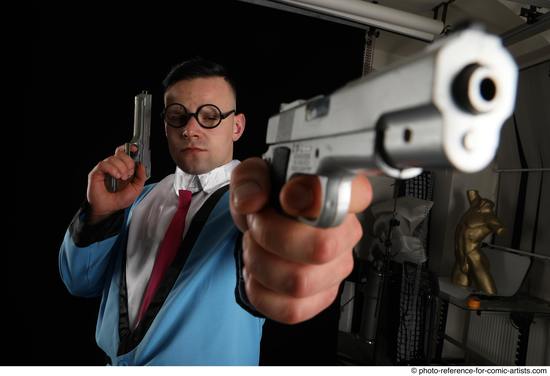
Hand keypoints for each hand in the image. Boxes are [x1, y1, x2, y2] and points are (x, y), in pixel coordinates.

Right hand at [86, 145, 145, 223]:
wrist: (109, 209)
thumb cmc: (120, 199)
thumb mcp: (136, 189)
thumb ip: (141, 177)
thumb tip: (141, 165)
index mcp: (122, 167)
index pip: (124, 152)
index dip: (129, 148)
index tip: (135, 150)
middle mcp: (113, 166)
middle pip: (120, 153)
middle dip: (128, 162)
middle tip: (128, 174)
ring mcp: (105, 168)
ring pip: (113, 158)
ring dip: (121, 167)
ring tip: (121, 178)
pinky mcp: (96, 172)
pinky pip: (104, 164)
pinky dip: (112, 168)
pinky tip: (116, 176)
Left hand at [230, 157, 371, 323]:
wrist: (263, 226)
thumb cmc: (269, 198)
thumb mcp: (253, 175)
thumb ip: (251, 178)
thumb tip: (254, 200)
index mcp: (340, 191)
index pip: (355, 194)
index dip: (318, 198)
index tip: (288, 198)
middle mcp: (346, 231)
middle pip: (322, 248)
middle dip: (272, 236)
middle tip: (259, 223)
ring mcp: (338, 267)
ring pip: (300, 282)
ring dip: (261, 264)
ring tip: (256, 247)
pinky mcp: (323, 296)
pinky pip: (292, 309)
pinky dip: (262, 293)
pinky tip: (260, 273)